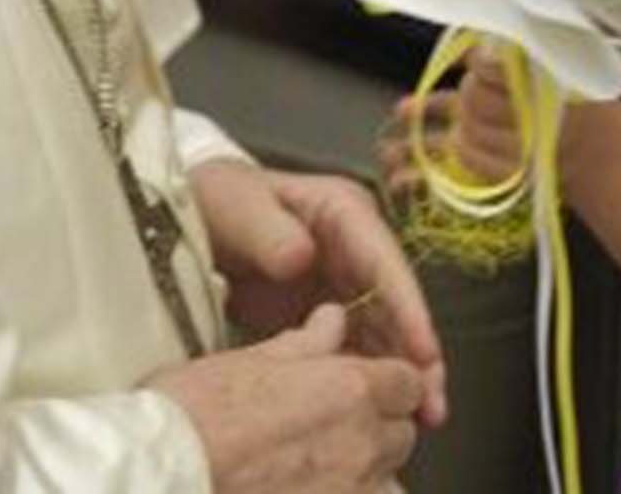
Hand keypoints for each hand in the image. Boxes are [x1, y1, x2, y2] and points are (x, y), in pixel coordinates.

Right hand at [149, 303, 421, 493]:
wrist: (157, 477)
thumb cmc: (190, 418)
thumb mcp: (247, 362)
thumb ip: (305, 344)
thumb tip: (333, 320)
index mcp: (349, 390)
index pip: (407, 384)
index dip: (387, 384)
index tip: (363, 389)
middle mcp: (359, 445)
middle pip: (400, 435)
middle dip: (377, 430)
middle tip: (331, 430)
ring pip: (386, 483)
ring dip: (364, 475)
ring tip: (319, 471)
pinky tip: (308, 490)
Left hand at [188, 161, 446, 426]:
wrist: (189, 215)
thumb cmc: (220, 202)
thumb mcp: (238, 207)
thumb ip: (269, 232)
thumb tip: (302, 259)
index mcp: (345, 213)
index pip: (386, 265)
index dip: (409, 311)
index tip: (424, 353)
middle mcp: (356, 248)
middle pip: (397, 305)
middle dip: (417, 355)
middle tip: (431, 403)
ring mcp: (344, 280)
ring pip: (384, 332)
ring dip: (400, 373)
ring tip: (421, 418)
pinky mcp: (327, 311)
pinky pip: (355, 347)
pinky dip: (367, 377)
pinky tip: (376, 412)